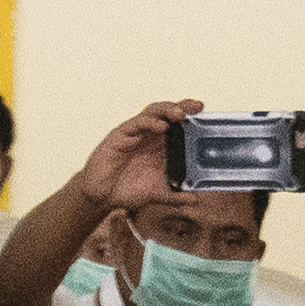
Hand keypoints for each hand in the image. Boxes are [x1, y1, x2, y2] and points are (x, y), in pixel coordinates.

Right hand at [81, 99, 200, 215]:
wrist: (101, 196)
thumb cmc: (126, 189)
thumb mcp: (156, 193)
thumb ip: (175, 195)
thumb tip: (195, 198)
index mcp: (157, 145)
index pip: (175, 123)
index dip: (188, 114)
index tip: (202, 110)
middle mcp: (147, 136)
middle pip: (166, 112)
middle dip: (182, 106)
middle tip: (196, 107)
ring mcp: (134, 134)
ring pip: (152, 113)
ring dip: (167, 110)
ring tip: (180, 114)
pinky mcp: (119, 136)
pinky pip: (136, 124)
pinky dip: (149, 123)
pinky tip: (161, 127)